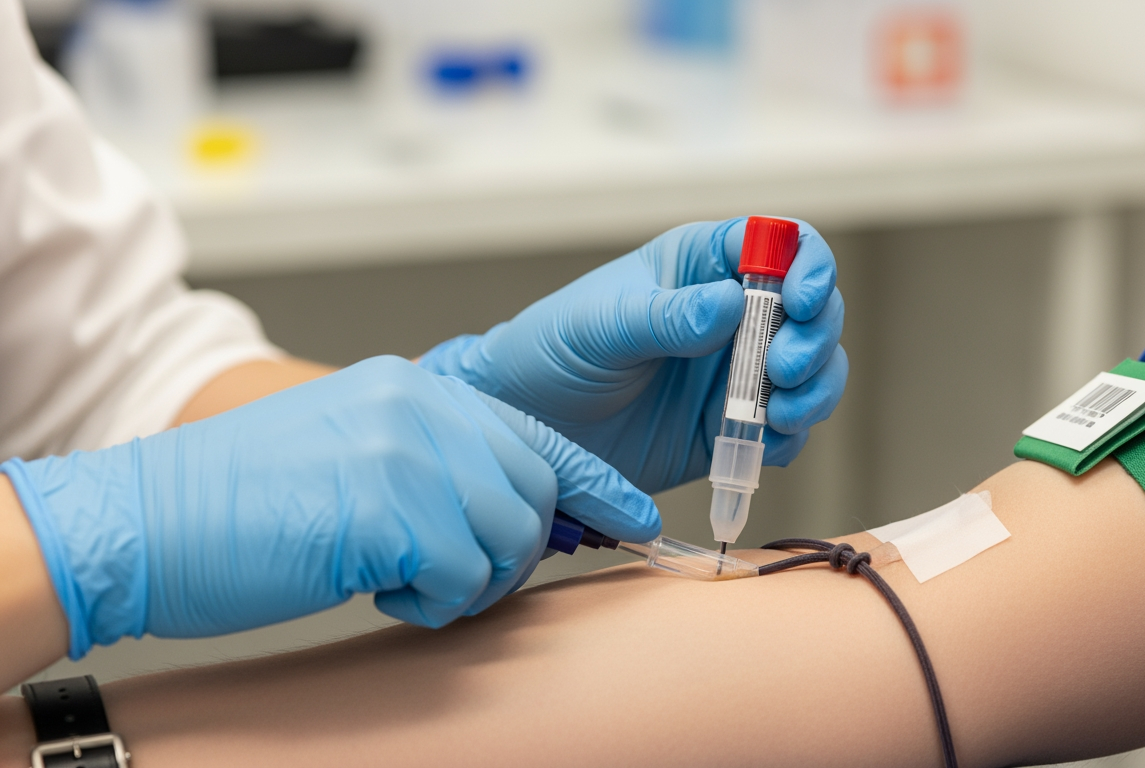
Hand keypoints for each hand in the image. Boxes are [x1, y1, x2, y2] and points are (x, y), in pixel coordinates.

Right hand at [1, 357, 657, 657]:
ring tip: (403, 582)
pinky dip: (429, 603)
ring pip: (508, 537)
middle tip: (452, 577)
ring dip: (470, 582)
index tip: (635, 518)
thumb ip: (437, 466)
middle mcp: (421, 405)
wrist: (140, 523)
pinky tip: (378, 591)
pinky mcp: (388, 506)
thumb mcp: (355, 456)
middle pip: (532, 491)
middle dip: (513, 551)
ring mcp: (406, 450)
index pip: (535, 434)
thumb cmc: (239, 505)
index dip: (592, 483)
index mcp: (415, 389)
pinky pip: (462, 577)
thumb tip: (515, 515)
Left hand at [419, 218, 847, 493]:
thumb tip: (730, 302)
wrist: (528, 430)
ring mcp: (738, 371)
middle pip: (814, 309)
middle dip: (815, 337)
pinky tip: (766, 443)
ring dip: (816, 388)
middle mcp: (733, 313)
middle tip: (783, 369)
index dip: (808, 265)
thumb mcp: (602, 326)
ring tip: (782, 412)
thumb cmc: (553, 352)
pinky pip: (788, 428)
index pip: (780, 244)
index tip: (801, 300)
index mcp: (703, 265)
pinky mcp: (734, 425)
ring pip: (815, 369)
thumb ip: (666, 317)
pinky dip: (792, 435)